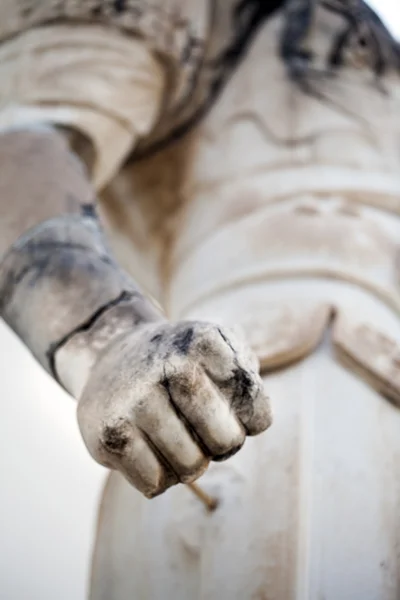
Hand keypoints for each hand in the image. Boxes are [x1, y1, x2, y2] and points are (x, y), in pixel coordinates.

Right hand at [77, 320, 271, 496]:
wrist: (112, 356)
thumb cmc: (180, 363)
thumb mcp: (220, 349)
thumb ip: (249, 378)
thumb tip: (253, 421)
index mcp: (205, 342)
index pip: (259, 414)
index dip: (250, 422)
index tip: (228, 405)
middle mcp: (172, 364)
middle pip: (227, 442)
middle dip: (223, 445)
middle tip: (203, 427)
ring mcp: (137, 400)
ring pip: (191, 467)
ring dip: (189, 463)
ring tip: (174, 435)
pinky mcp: (108, 435)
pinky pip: (155, 483)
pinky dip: (159, 477)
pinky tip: (148, 447)